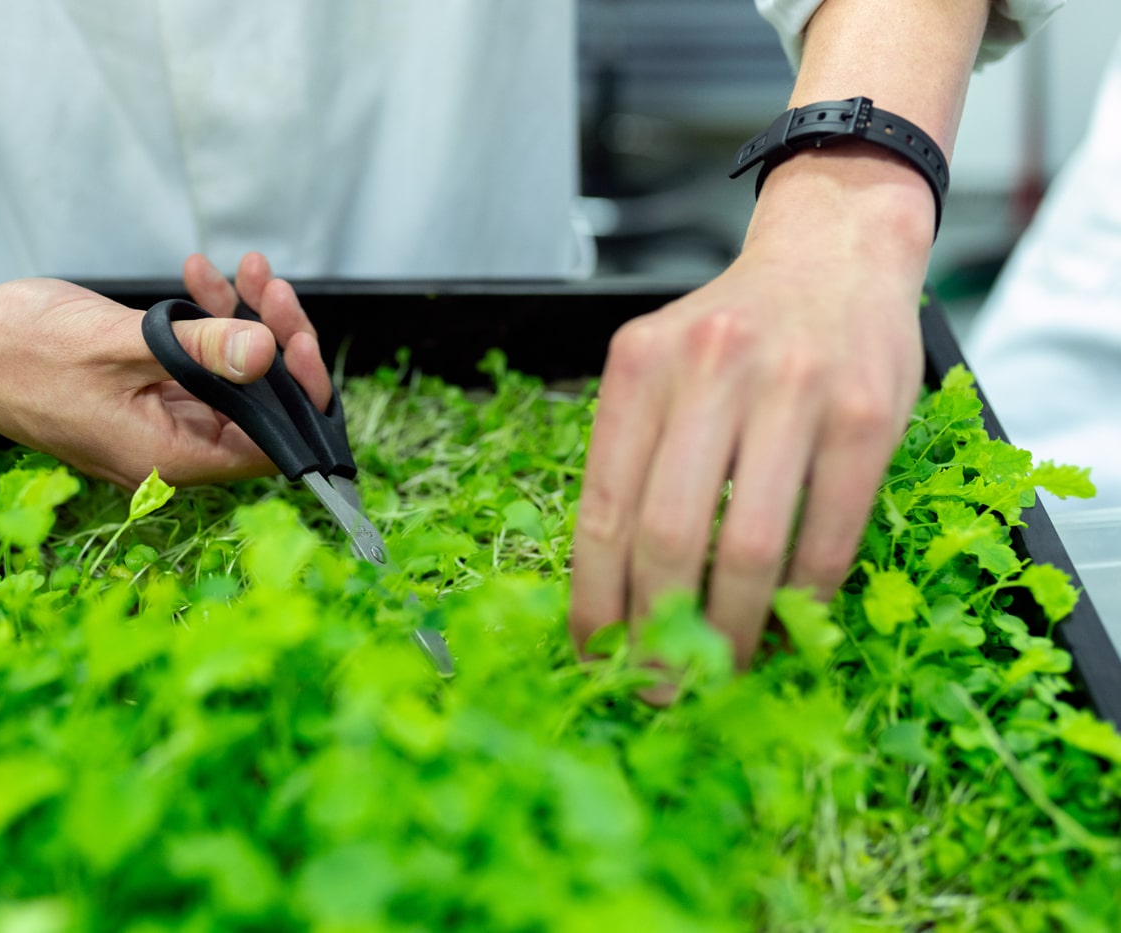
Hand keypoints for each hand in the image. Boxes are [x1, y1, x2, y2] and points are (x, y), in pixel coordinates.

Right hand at [0, 252, 330, 487]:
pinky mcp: (142, 396)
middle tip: (269, 286)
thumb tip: (267, 355)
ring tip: (241, 270)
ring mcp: (155, 423)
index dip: (297, 395)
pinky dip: (205, 324)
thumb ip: (199, 351)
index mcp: (166, 458)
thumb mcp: (119, 341)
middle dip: (273, 341)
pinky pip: (195, 366)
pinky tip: (200, 278)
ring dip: (241, 323)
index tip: (298, 338)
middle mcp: (167, 451)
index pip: (269, 446)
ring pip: (230, 381)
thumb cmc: (18, 348)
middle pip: (256, 408)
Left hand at [569, 149, 930, 675]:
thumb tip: (614, 591)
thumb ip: (635, 456)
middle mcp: (710, 370)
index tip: (594, 653)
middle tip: (658, 684)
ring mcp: (794, 389)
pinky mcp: (867, 414)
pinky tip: (785, 625)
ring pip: (751, 547)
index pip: (602, 508)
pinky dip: (802, 598)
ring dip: (731, 630)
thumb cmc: (734, 332)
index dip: (594, 599)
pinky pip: (827, 534)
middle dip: (658, 630)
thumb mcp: (661, 368)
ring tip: (718, 672)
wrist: (832, 252)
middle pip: (669, 536)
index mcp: (639, 366)